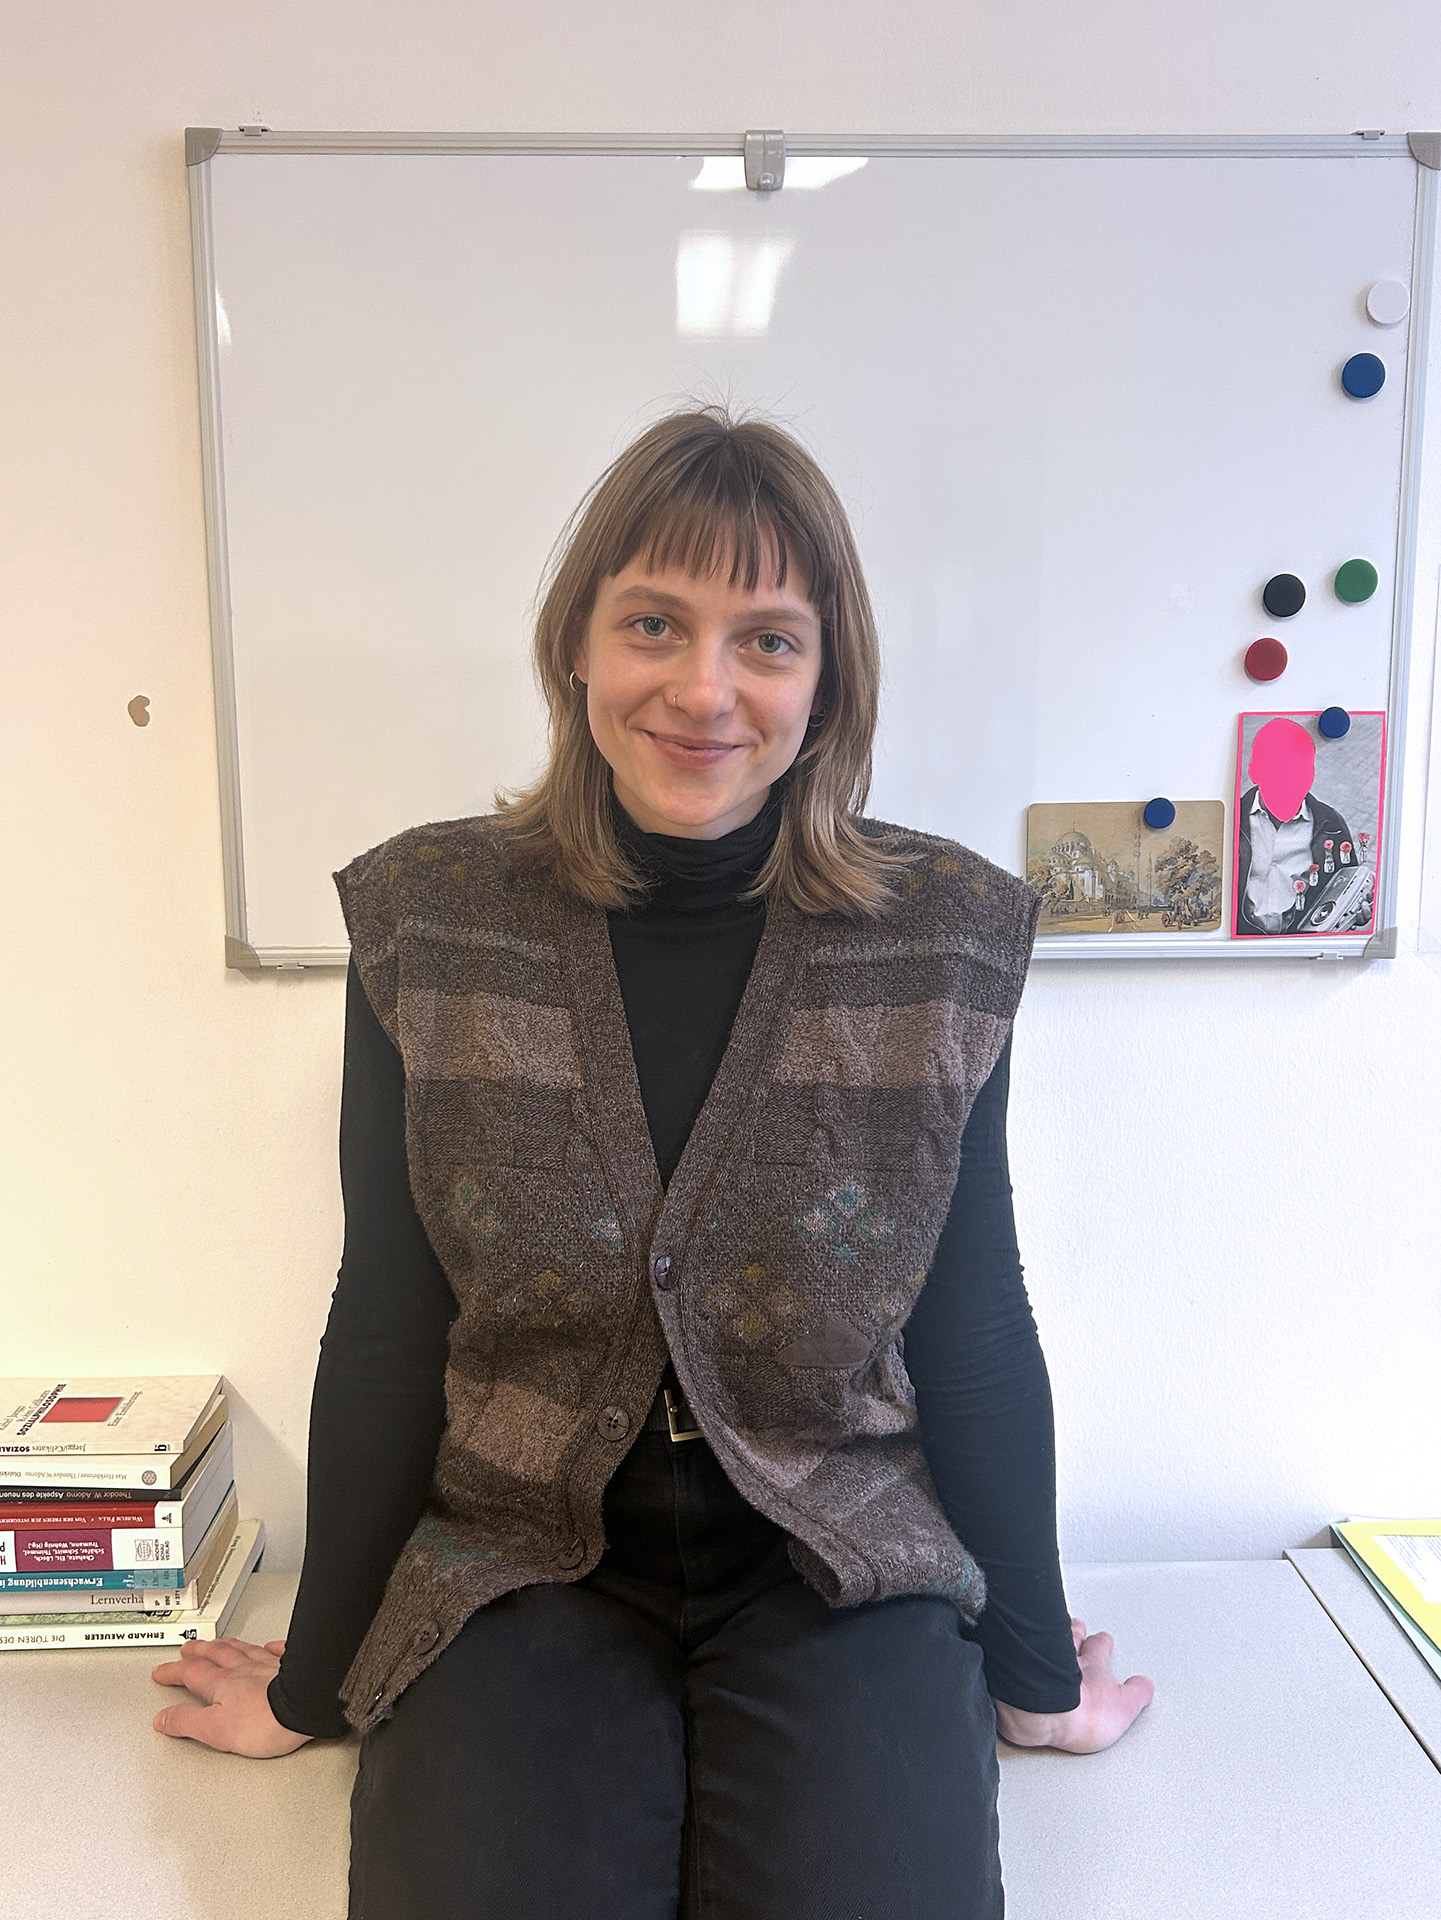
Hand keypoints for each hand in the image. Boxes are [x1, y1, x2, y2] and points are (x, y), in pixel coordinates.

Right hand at [151, 1637, 313, 1757]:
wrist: (305, 1707)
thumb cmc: (266, 1722)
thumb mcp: (215, 1730)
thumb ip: (187, 1723)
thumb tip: (164, 1719)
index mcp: (222, 1684)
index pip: (191, 1674)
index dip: (174, 1672)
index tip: (162, 1671)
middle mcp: (244, 1669)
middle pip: (216, 1654)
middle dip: (199, 1651)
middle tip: (188, 1647)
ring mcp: (269, 1665)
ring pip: (243, 1649)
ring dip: (227, 1645)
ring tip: (219, 1642)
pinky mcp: (291, 1667)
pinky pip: (278, 1651)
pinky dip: (271, 1647)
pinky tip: (270, 1645)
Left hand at [993, 1617, 1153, 1754]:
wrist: (1043, 1714)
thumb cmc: (1079, 1714)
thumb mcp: (1123, 1707)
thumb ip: (1136, 1694)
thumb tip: (1145, 1686)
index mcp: (1090, 1667)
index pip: (1099, 1647)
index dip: (1103, 1643)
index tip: (1105, 1639)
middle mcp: (1063, 1661)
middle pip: (1069, 1637)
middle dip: (1074, 1631)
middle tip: (1077, 1627)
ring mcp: (1039, 1666)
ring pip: (1046, 1641)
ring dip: (1050, 1635)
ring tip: (1050, 1630)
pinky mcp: (1016, 1679)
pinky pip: (1018, 1659)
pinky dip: (1020, 1654)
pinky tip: (1015, 1657)